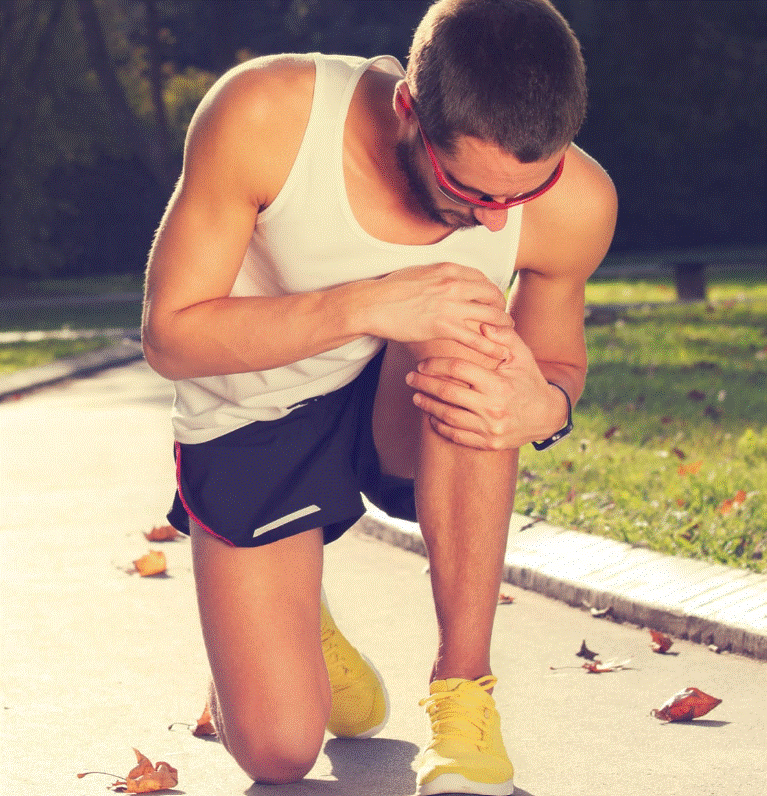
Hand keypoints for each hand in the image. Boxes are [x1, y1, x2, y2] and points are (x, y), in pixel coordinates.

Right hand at [363, 263, 512, 360]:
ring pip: (490, 315)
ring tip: (507, 334)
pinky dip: (490, 346)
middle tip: (503, 318)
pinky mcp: (443, 326)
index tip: (493, 301)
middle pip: (492, 295)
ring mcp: (450, 305)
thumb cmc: (391, 289)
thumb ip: (438, 276)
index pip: (482, 278)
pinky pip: (475, 337)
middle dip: (501, 308)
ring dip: (502, 326)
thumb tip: (446, 281)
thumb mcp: (420, 272)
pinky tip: (499, 353)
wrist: (373, 303)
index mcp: (448, 269)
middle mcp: (454, 284)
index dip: (491, 291)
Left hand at [405, 325, 566, 449]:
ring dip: (428, 406)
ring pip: (448, 417)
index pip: (458, 369)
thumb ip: (504, 337)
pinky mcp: (488, 443)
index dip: (436, 364)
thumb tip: (482, 324)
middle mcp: (493, 408)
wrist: (548, 416)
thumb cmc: (531, 380)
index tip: (423, 364)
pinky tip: (431, 417)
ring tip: (416, 396)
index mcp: (498, 384)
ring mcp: (490, 428)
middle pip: (447, 393)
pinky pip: (457, 436)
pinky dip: (440, 427)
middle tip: (410, 378)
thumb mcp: (522, 355)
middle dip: (424, 384)